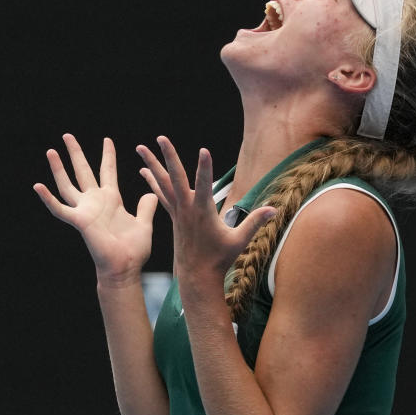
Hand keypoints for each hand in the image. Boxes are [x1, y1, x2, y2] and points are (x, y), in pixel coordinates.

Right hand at [34, 134, 158, 283]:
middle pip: (83, 171)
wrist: (124, 268)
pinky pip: (60, 209)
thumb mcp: (144, 224)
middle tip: (67, 135)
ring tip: (51, 151)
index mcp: (111, 200)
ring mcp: (85, 211)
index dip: (107, 155)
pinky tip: (38, 186)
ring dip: (58, 168)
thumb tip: (152, 193)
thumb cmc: (133, 250)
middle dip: (75, 153)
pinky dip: (48, 198)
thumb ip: (146, 208)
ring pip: (67, 185)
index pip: (107, 171)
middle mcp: (95, 202)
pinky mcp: (79, 221)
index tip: (107, 139)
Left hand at [136, 136, 275, 275]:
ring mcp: (178, 212)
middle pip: (176, 178)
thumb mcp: (240, 241)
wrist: (197, 276)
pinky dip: (152, 182)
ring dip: (152, 164)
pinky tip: (144, 170)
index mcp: (203, 213)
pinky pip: (160, 194)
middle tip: (159, 137)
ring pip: (163, 183)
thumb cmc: (220, 259)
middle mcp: (187, 209)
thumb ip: (255, 222)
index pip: (204, 185)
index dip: (205, 168)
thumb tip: (275, 209)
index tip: (204, 150)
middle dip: (168, 157)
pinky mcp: (173, 217)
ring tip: (140, 147)